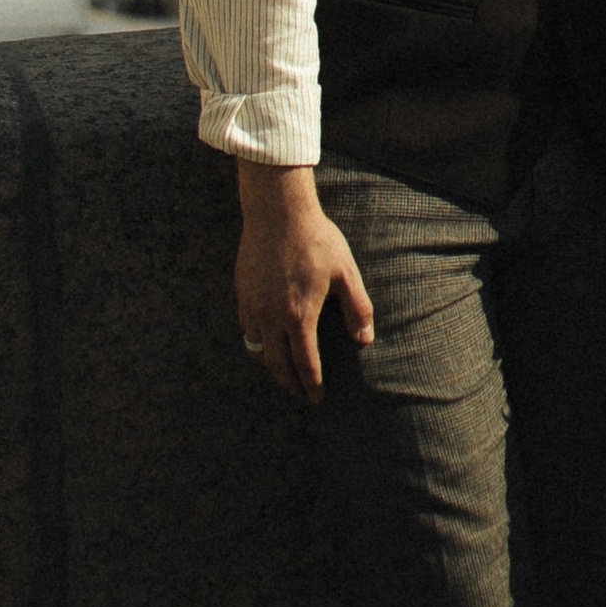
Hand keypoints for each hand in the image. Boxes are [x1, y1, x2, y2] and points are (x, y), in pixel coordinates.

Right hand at [234, 160, 374, 396]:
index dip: (312, 385)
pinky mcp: (242, 290)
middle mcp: (271, 317)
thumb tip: (364, 340)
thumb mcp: (345, 272)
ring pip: (257, 350)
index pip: (305, 364)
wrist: (277, 209)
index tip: (317, 398)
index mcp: (298, 316)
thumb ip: (357, 309)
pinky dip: (256, 342)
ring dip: (271, 365)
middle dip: (290, 383)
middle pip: (277, 365)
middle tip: (300, 393)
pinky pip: (246, 328)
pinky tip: (266, 338)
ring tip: (283, 370)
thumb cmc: (315, 239)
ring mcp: (252, 304)